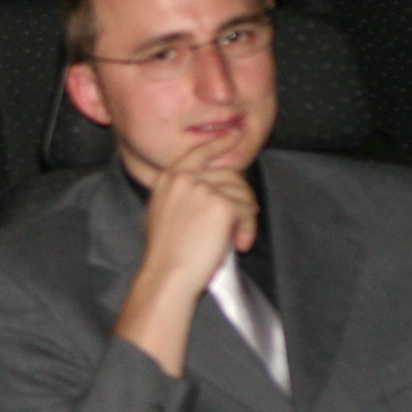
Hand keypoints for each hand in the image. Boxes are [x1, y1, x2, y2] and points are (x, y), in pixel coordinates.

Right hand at [113, 133, 257, 374]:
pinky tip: (237, 244)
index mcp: (168, 180)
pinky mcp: (222, 204)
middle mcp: (184, 178)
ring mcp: (203, 189)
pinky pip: (247, 211)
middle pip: (230, 175)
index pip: (198, 153)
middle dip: (242, 197)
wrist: (167, 275)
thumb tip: (214, 191)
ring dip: (245, 218)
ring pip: (242, 193)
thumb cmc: (166, 256)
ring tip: (236, 240)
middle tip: (242, 221)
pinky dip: (248, 229)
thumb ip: (182, 196)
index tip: (234, 136)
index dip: (219, 143)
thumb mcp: (164, 215)